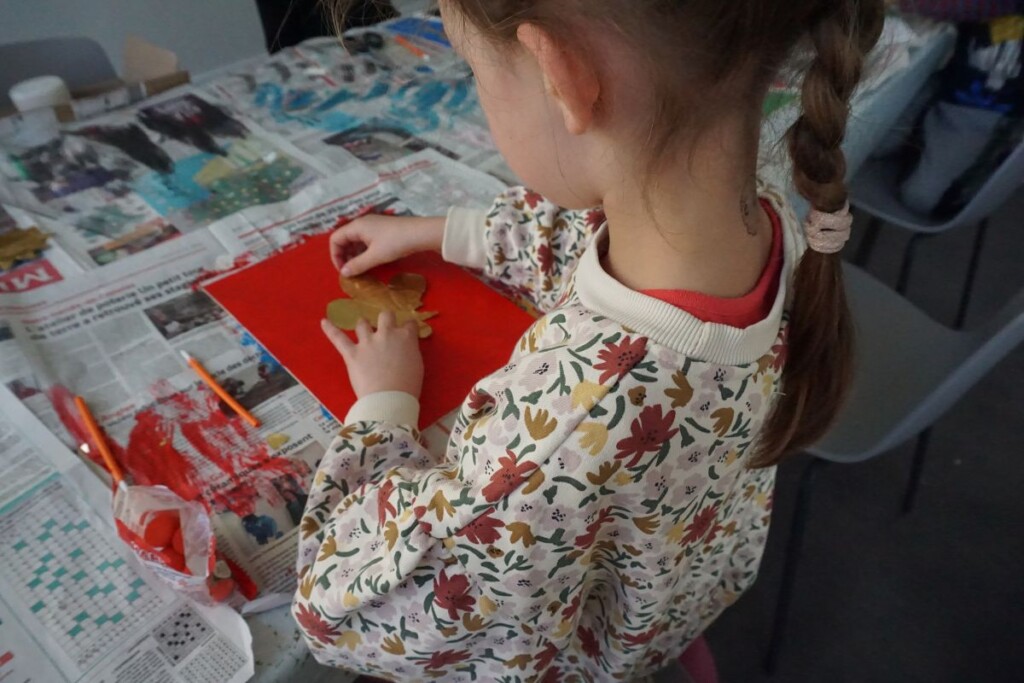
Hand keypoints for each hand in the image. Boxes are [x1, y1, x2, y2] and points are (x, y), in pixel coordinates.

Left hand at [321, 311, 423, 398]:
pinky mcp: (352, 353)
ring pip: (362, 323)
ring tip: (363, 329)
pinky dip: (330, 330)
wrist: (389, 399)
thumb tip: (404, 347)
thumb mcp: (417, 364)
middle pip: (385, 315)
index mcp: (405, 337)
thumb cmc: (408, 386)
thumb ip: (410, 351)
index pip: (409, 324)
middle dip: (386, 319)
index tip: (408, 332)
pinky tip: (323, 322)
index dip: (408, 328)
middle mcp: (386, 334)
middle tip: (386, 327)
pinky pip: (338, 338)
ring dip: (364, 325)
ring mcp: (367, 342)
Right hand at [330, 215, 444, 275]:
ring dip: (354, 255)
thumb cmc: (396, 243)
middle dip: (344, 256)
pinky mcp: (382, 230)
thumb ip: (357, 265)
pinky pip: (366, 241)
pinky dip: (364, 252)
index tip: (343, 270)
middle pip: (344, 239)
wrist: (421, 233)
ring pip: (355, 241)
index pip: (335, 239)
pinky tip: (370, 261)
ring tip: (360, 268)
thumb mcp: (375, 256)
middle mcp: (362, 224)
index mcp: (356, 226)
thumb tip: (344, 273)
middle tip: (351, 271)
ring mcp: (372, 226)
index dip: (335, 255)